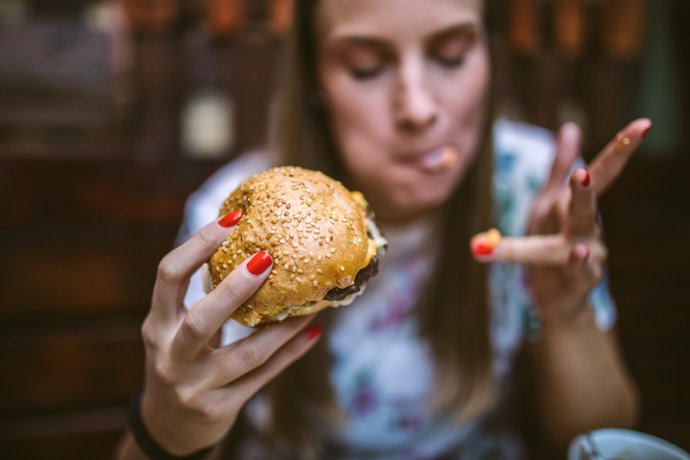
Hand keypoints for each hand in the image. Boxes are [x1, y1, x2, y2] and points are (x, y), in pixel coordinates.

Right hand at [139, 215, 320, 454]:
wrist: (168, 426)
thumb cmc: (181, 360)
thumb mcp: (176, 329)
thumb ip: (201, 298)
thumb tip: (252, 247)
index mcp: (158, 324)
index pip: (168, 276)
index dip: (197, 245)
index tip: (232, 220)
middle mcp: (170, 355)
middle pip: (201, 320)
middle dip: (234, 289)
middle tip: (267, 258)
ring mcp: (193, 386)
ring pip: (243, 355)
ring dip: (281, 327)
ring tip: (310, 303)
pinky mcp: (219, 408)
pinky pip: (262, 377)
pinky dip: (290, 354)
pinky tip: (313, 332)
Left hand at [472, 118, 650, 322]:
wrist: (557, 298)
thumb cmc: (552, 246)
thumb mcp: (549, 204)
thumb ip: (558, 167)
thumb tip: (570, 128)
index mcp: (575, 207)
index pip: (600, 174)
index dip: (620, 149)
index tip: (644, 124)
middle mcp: (588, 228)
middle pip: (588, 203)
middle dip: (590, 185)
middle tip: (583, 171)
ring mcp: (589, 255)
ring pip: (582, 236)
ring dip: (580, 220)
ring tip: (579, 205)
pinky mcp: (580, 282)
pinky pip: (577, 272)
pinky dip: (577, 263)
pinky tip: (578, 252)